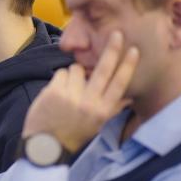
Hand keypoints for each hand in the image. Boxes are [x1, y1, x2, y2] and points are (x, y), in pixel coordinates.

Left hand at [23, 31, 138, 152]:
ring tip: (68, 91)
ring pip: (76, 69)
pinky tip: (57, 93)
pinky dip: (60, 80)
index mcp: (102, 111)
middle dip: (112, 50)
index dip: (128, 66)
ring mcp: (71, 96)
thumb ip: (111, 109)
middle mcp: (89, 103)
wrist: (46, 146)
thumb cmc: (73, 135)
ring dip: (73, 75)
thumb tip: (129, 97)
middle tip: (117, 34)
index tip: (134, 51)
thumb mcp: (96, 125)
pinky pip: (61, 73)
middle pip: (103, 69)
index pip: (119, 85)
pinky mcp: (54, 91)